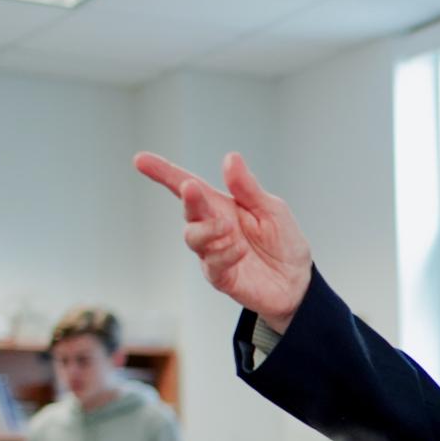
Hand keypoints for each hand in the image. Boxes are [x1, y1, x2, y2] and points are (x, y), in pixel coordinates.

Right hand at [134, 151, 311, 332]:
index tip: (141, 160)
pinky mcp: (221, 276)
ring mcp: (213, 253)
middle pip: (189, 211)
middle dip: (189, 199)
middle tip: (192, 189)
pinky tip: (240, 250)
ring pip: (193, 237)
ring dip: (209, 229)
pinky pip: (213, 264)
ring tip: (231, 229)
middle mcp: (212, 228)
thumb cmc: (283, 242)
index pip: (188, 187)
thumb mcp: (272, 209)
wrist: (298, 282)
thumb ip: (248, 188)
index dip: (164, 173)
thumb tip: (230, 158)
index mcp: (221, 206)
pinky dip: (225, 254)